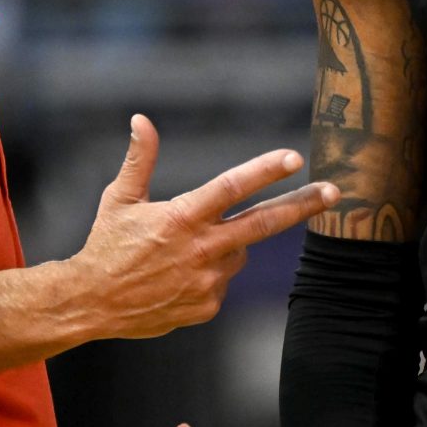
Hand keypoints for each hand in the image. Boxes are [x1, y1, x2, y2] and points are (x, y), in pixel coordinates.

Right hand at [72, 115, 335, 339]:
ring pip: (239, 252)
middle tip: (335, 193)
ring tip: (185, 249)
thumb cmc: (106, 244)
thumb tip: (141, 119)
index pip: (231, 187)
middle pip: (263, 224)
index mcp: (181, 217)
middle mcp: (200, 249)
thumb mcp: (120, 198)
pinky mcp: (207, 307)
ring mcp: (207, 282)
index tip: (295, 158)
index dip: (265, 170)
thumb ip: (140, 159)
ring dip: (227, 245)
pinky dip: (211, 273)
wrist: (92, 303)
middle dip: (302, 206)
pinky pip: (223, 282)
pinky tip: (179, 275)